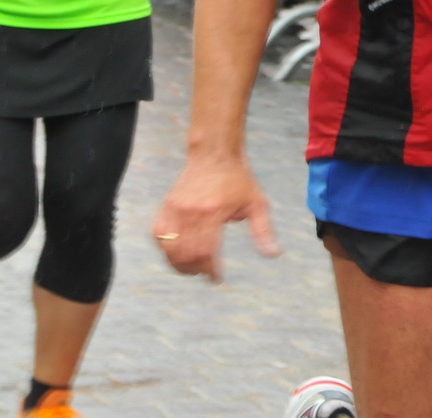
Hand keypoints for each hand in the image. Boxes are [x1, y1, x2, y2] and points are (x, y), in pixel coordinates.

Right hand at [152, 153, 279, 281]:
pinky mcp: (166, 205)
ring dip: (178, 264)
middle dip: (195, 270)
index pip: (206, 252)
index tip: (216, 278)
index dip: (210, 270)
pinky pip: (158, 234)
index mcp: (212, 212)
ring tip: (192, 268)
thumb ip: (263, 231)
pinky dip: (165, 248)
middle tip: (205, 272)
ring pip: (169, 248)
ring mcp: (175, 208)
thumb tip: (273, 255)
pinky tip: (177, 252)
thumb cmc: (238, 179)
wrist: (215, 153)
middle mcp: (190, 212)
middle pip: (185, 254)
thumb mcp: (257, 203)